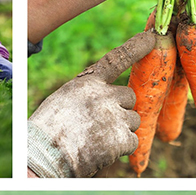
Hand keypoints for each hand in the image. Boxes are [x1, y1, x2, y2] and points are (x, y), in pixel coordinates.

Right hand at [28, 31, 153, 177]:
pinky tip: (102, 151)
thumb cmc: (47, 133)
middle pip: (129, 97)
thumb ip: (87, 96)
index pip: (115, 60)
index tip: (151, 38)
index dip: (135, 48)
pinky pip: (133, 141)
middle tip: (101, 125)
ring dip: (121, 130)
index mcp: (87, 84)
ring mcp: (115, 115)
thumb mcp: (63, 102)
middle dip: (121, 109)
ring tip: (97, 140)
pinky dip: (121, 148)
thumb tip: (107, 101)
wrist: (44, 155)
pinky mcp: (122, 137)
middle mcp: (104, 95)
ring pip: (133, 119)